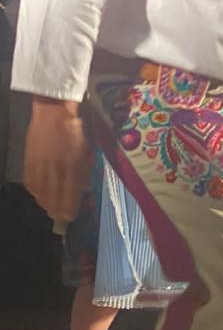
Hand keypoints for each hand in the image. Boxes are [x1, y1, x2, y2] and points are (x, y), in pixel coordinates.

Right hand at [23, 98, 91, 222]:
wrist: (53, 113)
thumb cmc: (75, 129)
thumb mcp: (87, 150)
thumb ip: (85, 172)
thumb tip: (85, 190)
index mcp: (72, 167)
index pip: (69, 198)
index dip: (69, 211)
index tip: (70, 217)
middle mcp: (55, 170)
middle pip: (53, 201)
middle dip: (57, 211)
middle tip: (60, 216)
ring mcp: (40, 167)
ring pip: (40, 195)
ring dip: (46, 203)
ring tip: (50, 207)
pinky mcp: (28, 163)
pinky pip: (31, 185)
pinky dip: (36, 192)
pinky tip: (40, 194)